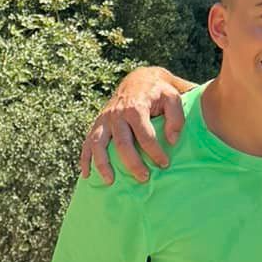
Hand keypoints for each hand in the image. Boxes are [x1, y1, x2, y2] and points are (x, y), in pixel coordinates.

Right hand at [78, 68, 188, 184]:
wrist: (139, 79)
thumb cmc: (159, 92)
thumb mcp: (173, 97)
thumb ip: (176, 118)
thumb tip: (172, 141)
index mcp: (136, 107)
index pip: (145, 135)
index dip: (155, 152)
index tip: (164, 164)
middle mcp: (117, 114)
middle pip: (122, 143)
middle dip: (132, 163)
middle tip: (144, 178)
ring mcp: (105, 119)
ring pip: (99, 144)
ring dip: (102, 164)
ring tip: (110, 181)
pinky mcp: (98, 123)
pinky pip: (88, 142)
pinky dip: (85, 158)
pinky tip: (87, 174)